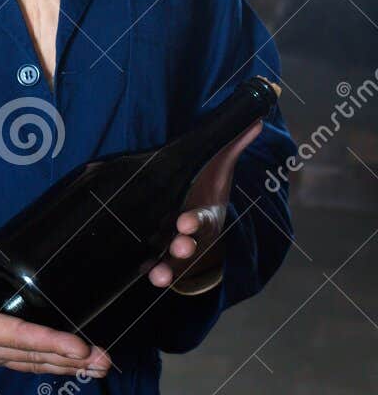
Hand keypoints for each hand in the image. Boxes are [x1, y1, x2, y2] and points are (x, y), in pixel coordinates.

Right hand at [0, 242, 110, 376]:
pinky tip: (73, 365)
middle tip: (106, 360)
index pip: (17, 336)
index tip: (80, 346)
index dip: (49, 341)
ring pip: (34, 363)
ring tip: (102, 367)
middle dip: (71, 360)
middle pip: (33, 355)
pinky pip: (27, 361)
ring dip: (68, 367)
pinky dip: (53, 364)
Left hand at [147, 119, 262, 289]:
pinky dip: (150, 271)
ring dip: (168, 269)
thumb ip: (232, 145)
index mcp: (208, 213)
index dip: (196, 221)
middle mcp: (195, 235)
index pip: (204, 218)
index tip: (186, 223)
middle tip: (179, 245)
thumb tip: (254, 117)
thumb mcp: (219, 168)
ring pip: (176, 262)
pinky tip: (141, 274)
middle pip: (193, 244)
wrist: (203, 217)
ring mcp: (179, 247)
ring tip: (157, 276)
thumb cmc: (207, 188)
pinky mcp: (162, 254)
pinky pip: (157, 266)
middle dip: (186, 246)